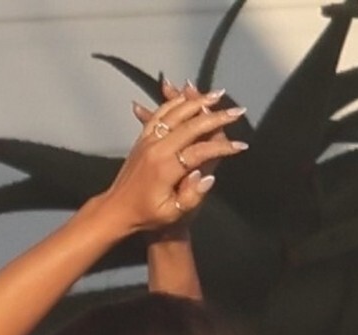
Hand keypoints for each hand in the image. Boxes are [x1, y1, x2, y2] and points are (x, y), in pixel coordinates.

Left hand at [103, 83, 246, 235]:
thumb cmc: (146, 216)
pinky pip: (161, 113)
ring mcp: (148, 139)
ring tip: (217, 96)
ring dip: (198, 102)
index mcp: (166, 167)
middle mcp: (157, 148)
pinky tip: (188, 98)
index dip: (223, 148)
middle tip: (237, 111)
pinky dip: (176, 102)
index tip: (241, 146)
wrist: (116, 209)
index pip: (200, 150)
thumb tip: (209, 177)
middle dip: (217, 117)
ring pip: (176, 112)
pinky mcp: (143, 137)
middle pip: (192, 124)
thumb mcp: (171, 213)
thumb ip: (191, 197)